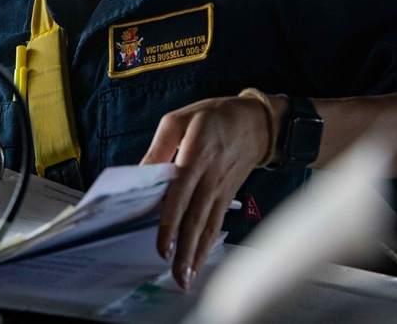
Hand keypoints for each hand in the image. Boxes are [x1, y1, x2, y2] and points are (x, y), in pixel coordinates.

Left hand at [140, 94, 274, 288]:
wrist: (255, 123)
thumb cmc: (213, 118)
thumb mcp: (180, 119)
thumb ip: (159, 147)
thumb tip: (140, 172)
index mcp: (196, 154)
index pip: (180, 193)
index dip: (171, 221)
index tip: (162, 245)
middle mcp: (210, 176)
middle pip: (195, 217)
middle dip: (184, 249)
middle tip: (175, 274)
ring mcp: (220, 190)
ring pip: (207, 227)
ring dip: (196, 254)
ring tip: (186, 278)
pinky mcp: (226, 197)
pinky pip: (216, 225)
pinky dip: (207, 246)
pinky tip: (198, 263)